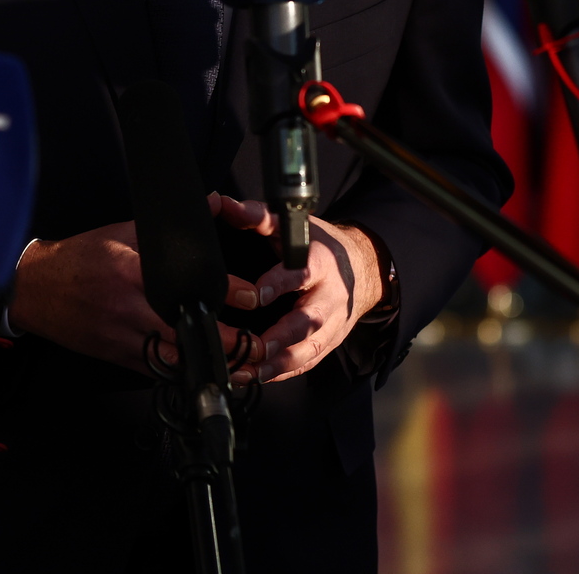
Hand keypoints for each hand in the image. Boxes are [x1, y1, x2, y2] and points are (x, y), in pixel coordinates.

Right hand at [5, 206, 259, 374]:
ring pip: (174, 361)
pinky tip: (203, 376)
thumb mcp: (121, 231)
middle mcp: (129, 308)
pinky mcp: (116, 355)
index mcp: (131, 273)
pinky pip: (155, 371)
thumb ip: (167, 228)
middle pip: (186, 333)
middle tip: (257, 346)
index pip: (185, 286)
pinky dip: (181, 374)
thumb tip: (211, 204)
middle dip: (226, 344)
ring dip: (209, 368)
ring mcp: (122, 336)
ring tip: (242, 371)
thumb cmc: (77, 259)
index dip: (224, 294)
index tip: (250, 297)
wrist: (33, 288)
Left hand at [211, 195, 383, 386]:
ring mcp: (330, 327)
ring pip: (307, 351)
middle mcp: (328, 299)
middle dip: (281, 336)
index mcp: (319, 264)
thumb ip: (255, 215)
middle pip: (308, 322)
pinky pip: (305, 364)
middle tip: (255, 347)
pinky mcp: (326, 345)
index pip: (301, 274)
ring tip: (247, 371)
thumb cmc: (318, 246)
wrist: (360, 268)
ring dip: (277, 364)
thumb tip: (218, 201)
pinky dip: (281, 374)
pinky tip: (255, 377)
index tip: (257, 294)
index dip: (280, 284)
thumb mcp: (292, 225)